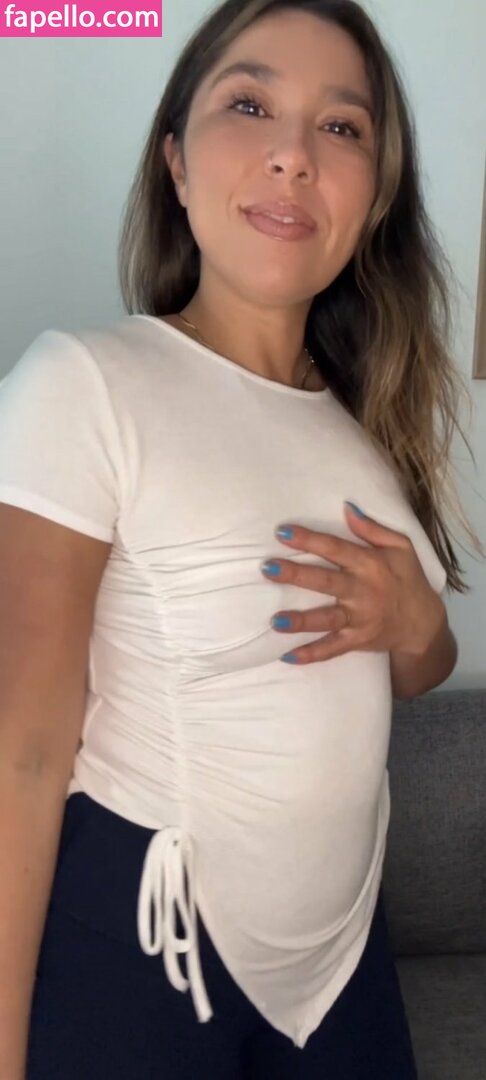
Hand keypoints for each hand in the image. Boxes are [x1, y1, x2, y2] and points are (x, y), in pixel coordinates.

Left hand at [261, 501, 444, 664]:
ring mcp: (359, 618)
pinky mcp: (357, 640)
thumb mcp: (400, 547)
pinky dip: (312, 654)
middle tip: (268, 569)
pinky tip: (288, 657)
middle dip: (297, 575)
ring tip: (276, 621)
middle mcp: (362, 591)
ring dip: (301, 620)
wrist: (423, 623)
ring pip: (327, 618)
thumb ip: (372, 528)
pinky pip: (333, 649)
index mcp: (369, 564)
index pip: (335, 548)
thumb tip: (347, 507)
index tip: (282, 533)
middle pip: (325, 581)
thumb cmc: (407, 579)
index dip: (309, 540)